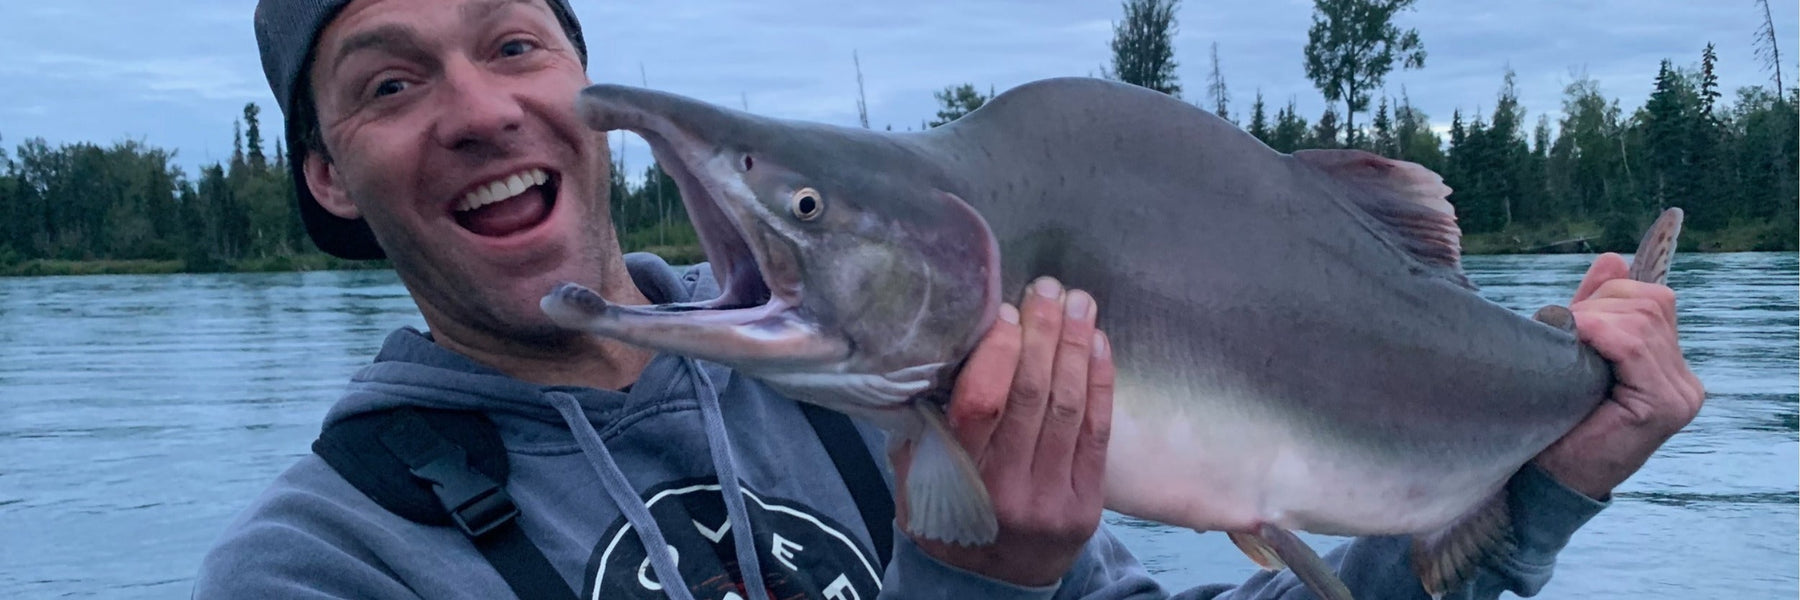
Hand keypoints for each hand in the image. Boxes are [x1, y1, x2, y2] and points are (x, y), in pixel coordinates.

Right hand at [891, 276, 1115, 586]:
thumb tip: (942, 353)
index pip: (981, 404)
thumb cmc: (947, 519)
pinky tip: (1097, 343)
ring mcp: (1053, 498)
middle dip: (1043, 334)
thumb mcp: (916, 481)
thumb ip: (924, 427)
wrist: (990, 585)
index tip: (1005, 309)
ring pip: (1069, 408)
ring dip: (1075, 348)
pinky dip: (1100, 382)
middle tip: (1049, 288)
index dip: (998, 351)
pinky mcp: (1087, 503)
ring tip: (1079, 302)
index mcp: (958, 479)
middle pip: (1031, 396)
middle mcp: (1007, 491)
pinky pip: (1098, 432)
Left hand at [1533, 253, 1705, 499]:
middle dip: (1598, 304)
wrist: (1546, 479)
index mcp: (1668, 367)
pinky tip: (1574, 347)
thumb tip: (1614, 259)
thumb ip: (1598, 309)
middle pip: (1651, 303)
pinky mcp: (1664, 406)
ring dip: (1592, 320)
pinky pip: (1632, 345)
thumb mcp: (1578, 354)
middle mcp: (1684, 380)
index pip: (1653, 300)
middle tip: (1562, 331)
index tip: (1570, 317)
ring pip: (1641, 320)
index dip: (1607, 296)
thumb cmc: (1557, 421)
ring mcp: (1679, 394)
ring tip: (1565, 345)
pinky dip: (1598, 334)